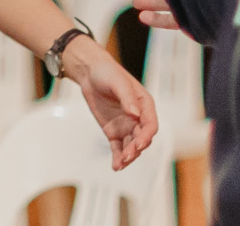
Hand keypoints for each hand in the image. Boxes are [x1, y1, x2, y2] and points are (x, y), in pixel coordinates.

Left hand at [55, 35, 156, 169]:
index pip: (150, 125)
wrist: (89, 73)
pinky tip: (115, 166)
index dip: (146, 136)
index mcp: (145, 105)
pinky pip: (118, 147)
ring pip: (131, 146)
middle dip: (136, 149)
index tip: (139, 143)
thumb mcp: (117, 82)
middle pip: (141, 139)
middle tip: (126, 157)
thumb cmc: (107, 72)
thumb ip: (127, 97)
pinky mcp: (114, 132)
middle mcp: (138, 118)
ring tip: (120, 165)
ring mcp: (126, 126)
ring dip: (128, 156)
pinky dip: (118, 157)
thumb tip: (135, 114)